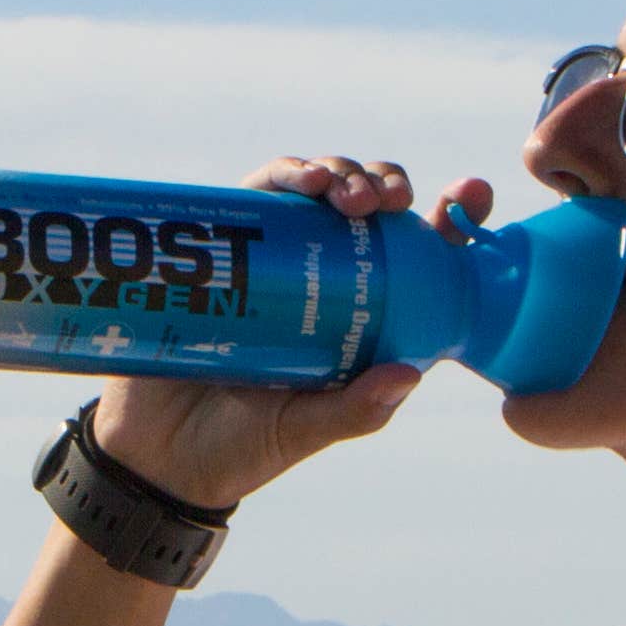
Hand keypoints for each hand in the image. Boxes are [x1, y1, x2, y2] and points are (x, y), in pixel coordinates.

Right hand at [89, 156, 494, 509]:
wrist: (154, 452)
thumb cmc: (244, 446)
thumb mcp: (306, 431)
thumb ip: (355, 410)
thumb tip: (408, 374)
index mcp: (366, 318)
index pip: (421, 258)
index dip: (453, 217)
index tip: (471, 196)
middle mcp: (326, 277)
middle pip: (369, 208)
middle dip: (385, 184)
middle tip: (387, 201)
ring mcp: (275, 255)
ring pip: (318, 190)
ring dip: (339, 172)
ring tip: (343, 192)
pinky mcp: (226, 243)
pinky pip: (260, 194)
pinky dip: (286, 176)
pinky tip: (301, 183)